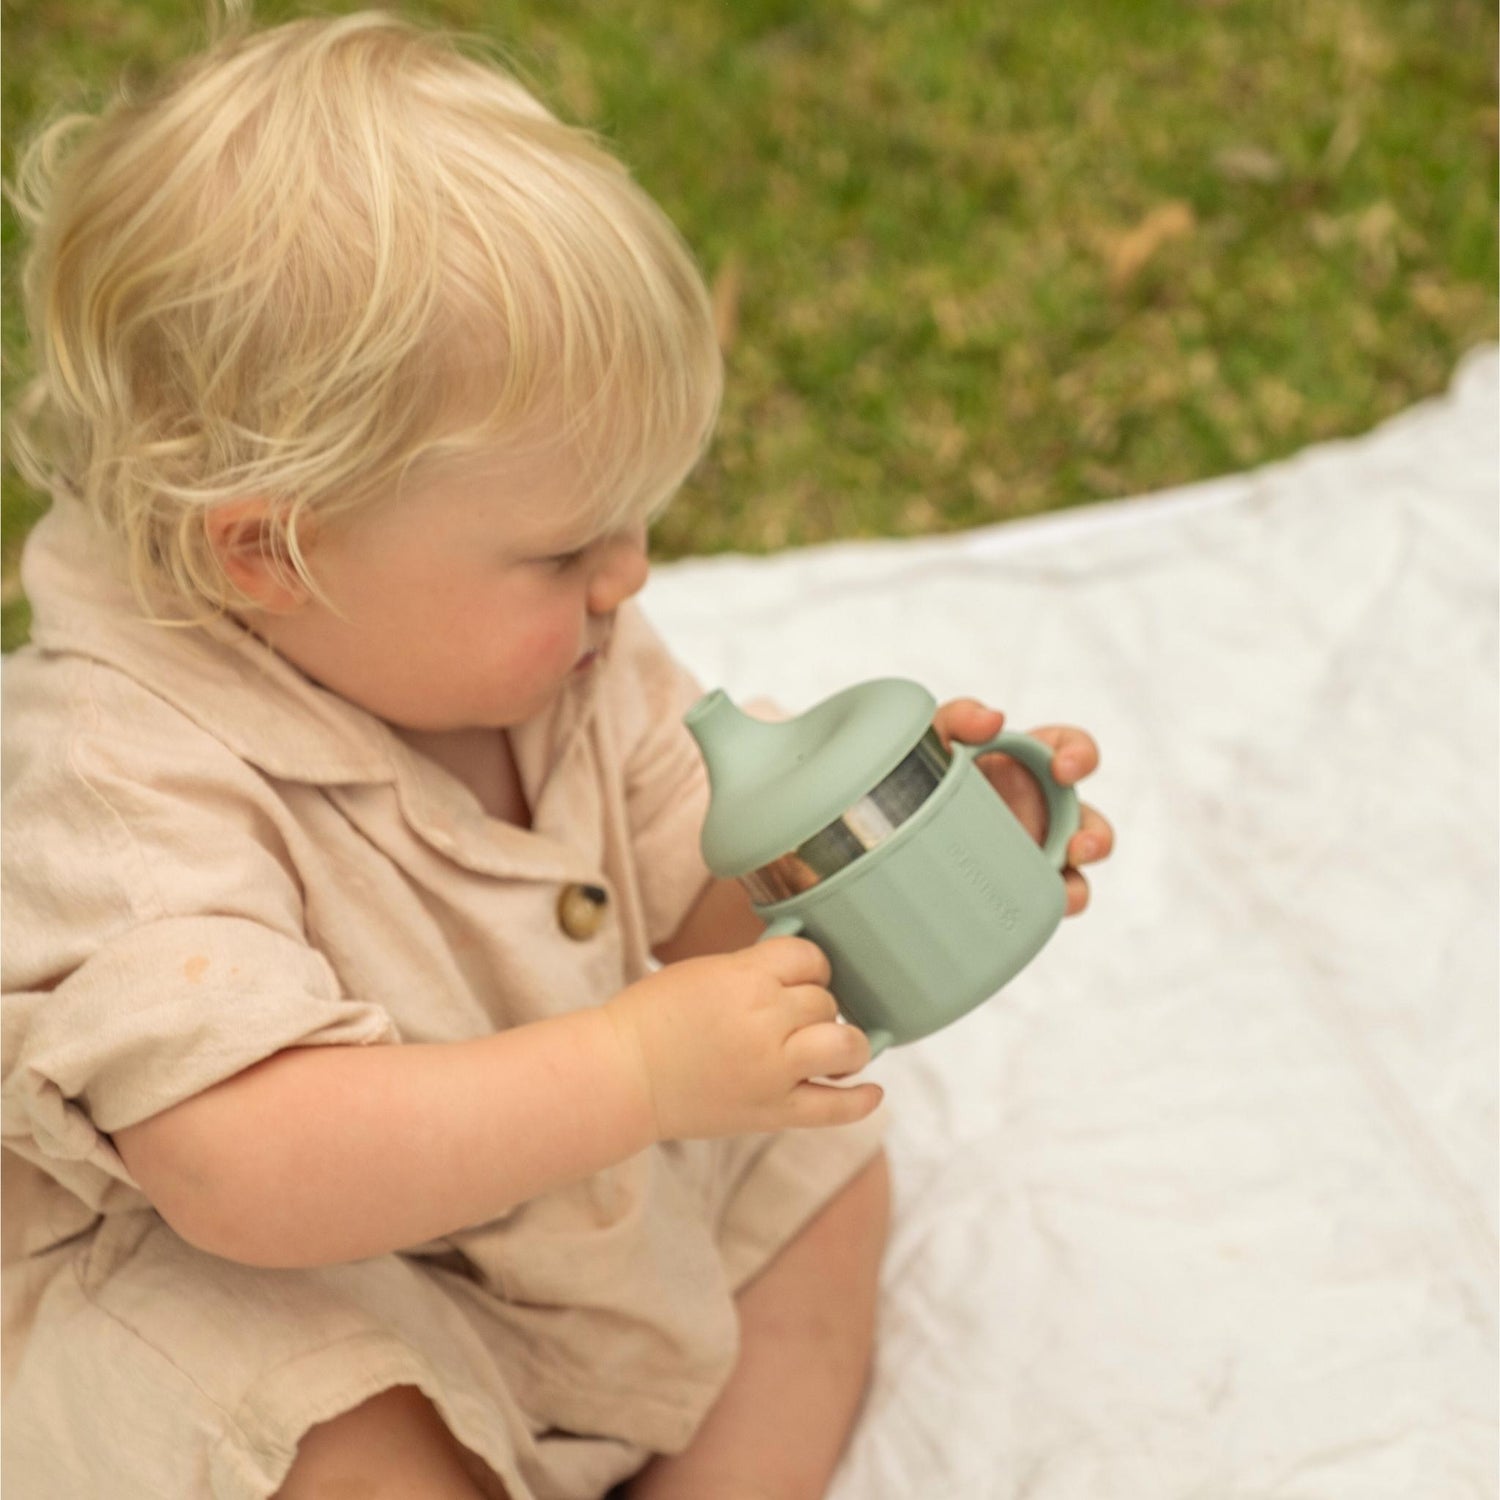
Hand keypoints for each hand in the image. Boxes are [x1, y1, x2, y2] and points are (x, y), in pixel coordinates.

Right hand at [604, 938, 882, 1141]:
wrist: (622, 1076)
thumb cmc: (653, 1017)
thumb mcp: (705, 971)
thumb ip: (754, 969)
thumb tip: (801, 968)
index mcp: (746, 978)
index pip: (809, 958)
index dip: (809, 965)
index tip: (798, 975)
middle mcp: (766, 1022)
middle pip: (823, 1002)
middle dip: (813, 1005)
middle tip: (787, 1017)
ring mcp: (773, 1071)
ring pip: (843, 1045)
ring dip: (845, 1043)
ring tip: (831, 1047)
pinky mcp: (772, 1112)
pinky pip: (834, 1108)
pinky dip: (860, 1100)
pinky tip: (872, 1090)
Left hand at [933, 699, 1113, 916]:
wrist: (887, 826)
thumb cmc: (923, 771)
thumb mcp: (934, 737)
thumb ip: (959, 716)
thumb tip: (992, 719)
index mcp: (1029, 766)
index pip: (1072, 751)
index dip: (1080, 756)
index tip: (1063, 770)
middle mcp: (1040, 810)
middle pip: (1090, 824)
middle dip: (1096, 838)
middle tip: (1077, 848)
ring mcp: (1030, 854)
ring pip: (1075, 876)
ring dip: (1077, 887)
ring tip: (1064, 897)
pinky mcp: (1011, 890)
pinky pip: (1038, 907)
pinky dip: (1043, 914)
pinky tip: (1031, 918)